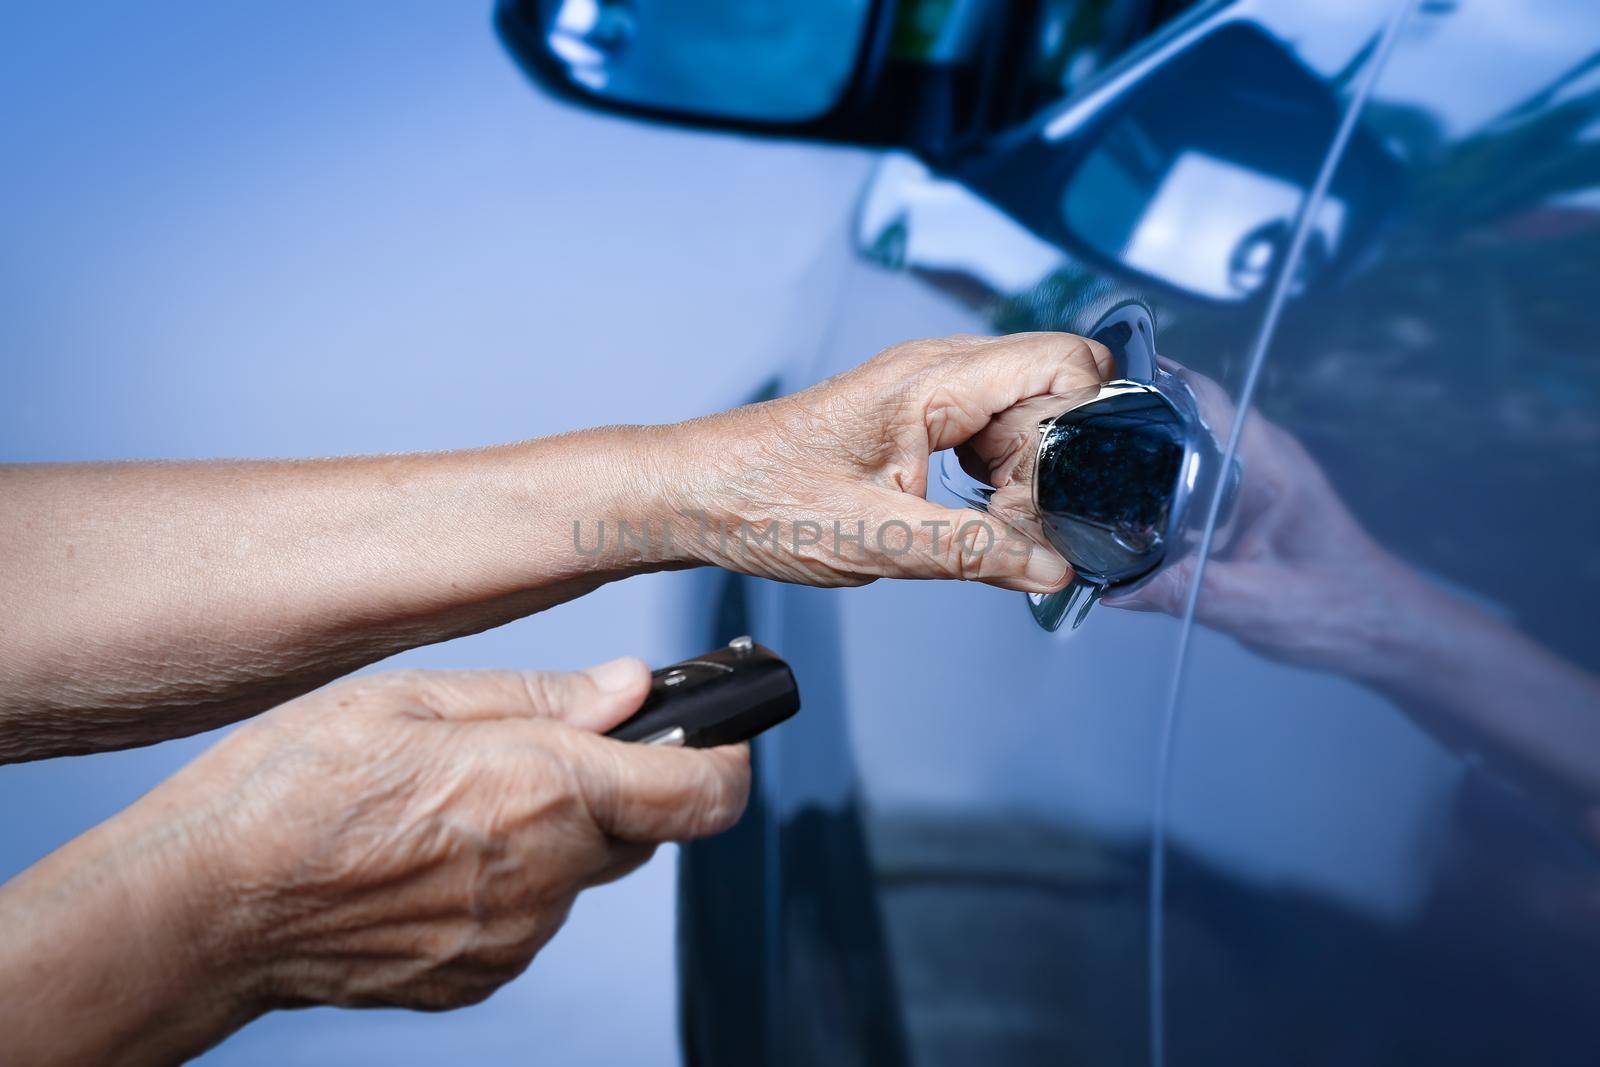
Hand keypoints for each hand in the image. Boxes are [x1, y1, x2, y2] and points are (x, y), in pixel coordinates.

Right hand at [0, 660, 748, 1064]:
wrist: (205, 909)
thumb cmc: (294, 786)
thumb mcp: (415, 698)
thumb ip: (544, 695)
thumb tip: (632, 687)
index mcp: (546, 791)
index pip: (702, 793)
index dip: (727, 761)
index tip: (723, 739)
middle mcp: (546, 877)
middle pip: (639, 831)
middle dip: (617, 788)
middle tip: (544, 752)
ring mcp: (513, 939)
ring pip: (575, 875)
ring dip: (550, 837)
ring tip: (455, 805)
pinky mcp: (477, 978)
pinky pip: (526, 920)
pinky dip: (505, 884)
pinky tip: (430, 858)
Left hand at [657, 332, 1111, 592]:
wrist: (692, 493)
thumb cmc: (759, 501)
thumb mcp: (877, 541)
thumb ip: (975, 553)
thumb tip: (1052, 566)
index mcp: (932, 380)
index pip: (1065, 361)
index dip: (1089, 425)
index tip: (1067, 494)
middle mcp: (933, 369)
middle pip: (1052, 392)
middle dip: (1055, 463)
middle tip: (1019, 528)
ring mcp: (923, 389)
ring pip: (1023, 415)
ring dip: (1024, 475)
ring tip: (989, 529)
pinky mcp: (912, 416)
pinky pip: (986, 432)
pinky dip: (995, 476)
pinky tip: (968, 519)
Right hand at [1105, 364, 1430, 679]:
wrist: (1382, 630)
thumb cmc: (1340, 612)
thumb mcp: (1254, 607)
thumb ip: (1183, 594)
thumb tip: (1115, 588)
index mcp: (1271, 468)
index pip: (1206, 397)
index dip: (1153, 379)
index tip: (1103, 375)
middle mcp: (1267, 458)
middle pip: (1190, 408)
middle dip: (1136, 407)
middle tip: (1078, 419)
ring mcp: (1262, 474)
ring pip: (1193, 437)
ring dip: (1149, 439)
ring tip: (1092, 451)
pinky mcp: (1253, 498)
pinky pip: (1199, 468)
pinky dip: (1164, 473)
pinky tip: (1131, 499)